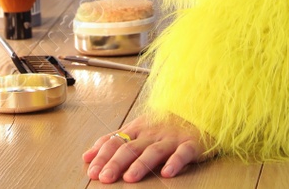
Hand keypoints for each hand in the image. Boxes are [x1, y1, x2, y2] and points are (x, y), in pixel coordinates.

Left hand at [83, 112, 209, 181]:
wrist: (200, 111)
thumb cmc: (167, 124)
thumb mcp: (138, 128)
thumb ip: (114, 141)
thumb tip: (88, 155)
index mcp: (138, 128)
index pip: (115, 141)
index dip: (102, 155)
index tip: (91, 169)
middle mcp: (152, 132)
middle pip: (130, 147)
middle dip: (115, 162)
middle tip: (104, 177)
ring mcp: (171, 138)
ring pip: (153, 151)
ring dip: (140, 165)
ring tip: (129, 178)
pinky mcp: (191, 144)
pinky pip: (183, 153)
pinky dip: (175, 162)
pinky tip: (167, 172)